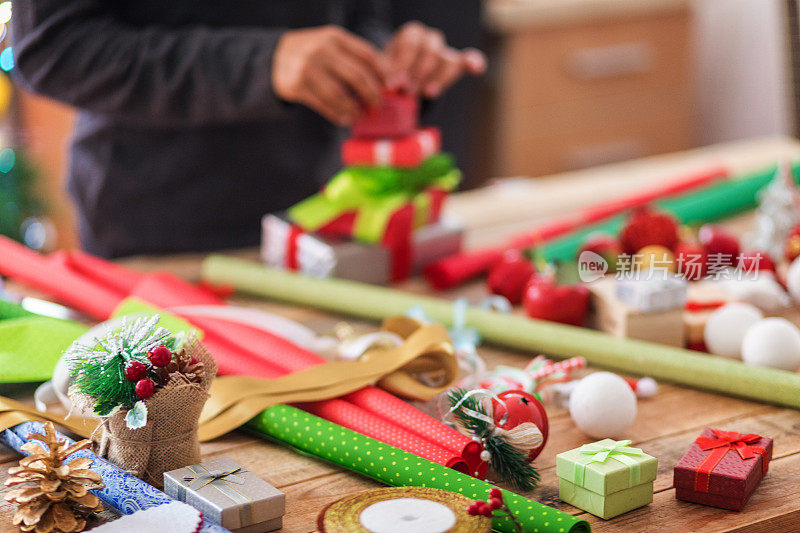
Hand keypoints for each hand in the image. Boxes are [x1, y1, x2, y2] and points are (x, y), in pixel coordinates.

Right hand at [272, 26, 386, 124]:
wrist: (277, 57)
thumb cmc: (316, 55)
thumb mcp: (334, 46)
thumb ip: (356, 59)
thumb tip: (388, 83)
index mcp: (335, 37)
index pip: (367, 55)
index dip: (382, 74)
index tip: (390, 88)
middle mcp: (321, 50)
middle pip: (357, 76)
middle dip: (372, 95)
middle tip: (377, 106)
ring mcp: (307, 68)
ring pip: (340, 95)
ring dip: (354, 109)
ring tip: (360, 115)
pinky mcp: (297, 86)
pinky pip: (324, 105)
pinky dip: (339, 115)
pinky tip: (345, 118)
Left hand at [386, 21, 485, 98]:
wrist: (402, 81)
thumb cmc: (392, 74)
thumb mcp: (384, 71)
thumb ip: (385, 72)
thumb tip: (385, 76)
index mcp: (410, 35)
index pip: (409, 44)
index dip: (402, 64)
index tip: (393, 84)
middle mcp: (429, 39)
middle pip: (430, 52)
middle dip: (419, 73)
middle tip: (408, 90)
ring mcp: (444, 52)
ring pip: (447, 60)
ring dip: (438, 78)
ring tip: (428, 93)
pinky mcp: (455, 64)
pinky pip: (468, 59)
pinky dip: (473, 62)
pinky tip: (476, 68)